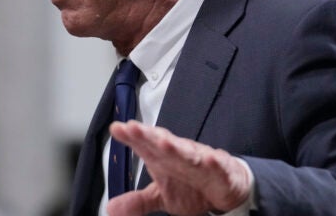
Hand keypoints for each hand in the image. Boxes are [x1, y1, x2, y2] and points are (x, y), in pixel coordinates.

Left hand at [106, 120, 250, 215]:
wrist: (225, 186)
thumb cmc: (191, 184)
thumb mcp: (160, 196)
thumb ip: (137, 201)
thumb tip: (110, 208)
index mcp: (163, 158)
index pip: (145, 145)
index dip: (131, 137)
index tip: (116, 128)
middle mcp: (180, 154)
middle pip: (162, 143)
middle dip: (148, 135)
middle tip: (133, 128)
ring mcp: (201, 160)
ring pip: (188, 152)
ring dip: (176, 147)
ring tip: (163, 141)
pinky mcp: (222, 170)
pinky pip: (219, 165)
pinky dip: (214, 162)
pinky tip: (209, 158)